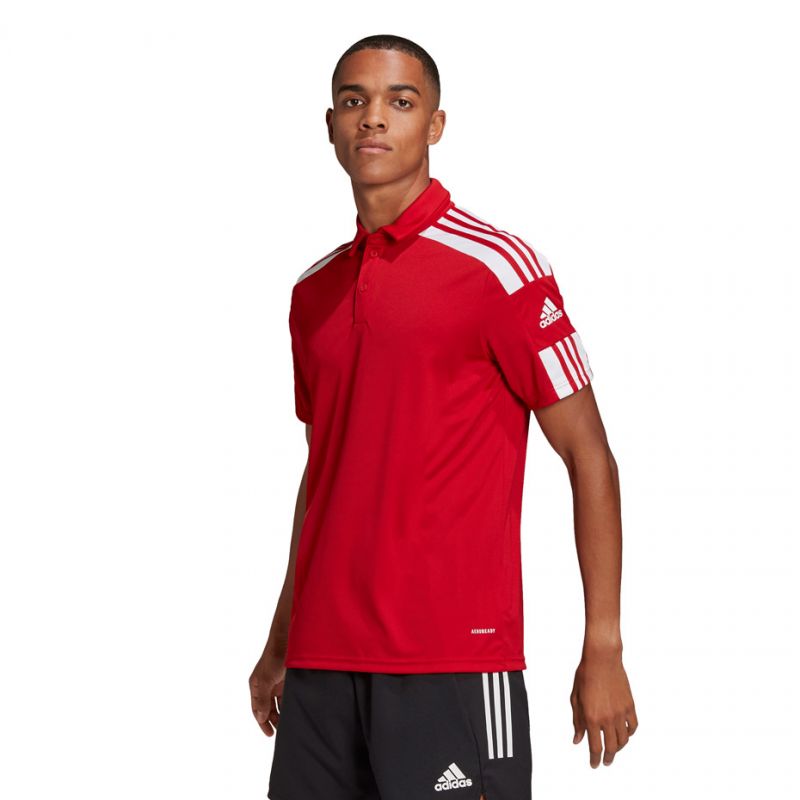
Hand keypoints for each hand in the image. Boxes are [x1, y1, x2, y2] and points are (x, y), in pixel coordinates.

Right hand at [249, 649, 286, 736]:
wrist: (288, 640)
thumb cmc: (274, 658)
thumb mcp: (266, 680)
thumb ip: (262, 699)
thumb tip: (260, 717)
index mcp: (256, 686)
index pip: (257, 709)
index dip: (262, 722)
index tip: (269, 734)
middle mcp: (264, 686)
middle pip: (267, 708)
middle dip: (272, 720)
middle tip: (281, 732)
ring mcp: (275, 683)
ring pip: (277, 704)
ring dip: (280, 714)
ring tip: (287, 725)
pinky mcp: (286, 680)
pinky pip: (285, 696)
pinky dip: (287, 705)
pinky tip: (293, 711)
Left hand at [570, 650, 637, 767]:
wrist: (602, 659)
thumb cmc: (585, 676)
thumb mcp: (575, 698)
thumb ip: (577, 721)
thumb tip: (578, 740)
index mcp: (591, 717)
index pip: (595, 747)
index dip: (595, 759)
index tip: (594, 765)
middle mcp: (607, 718)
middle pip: (611, 748)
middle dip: (608, 758)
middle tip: (606, 762)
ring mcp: (620, 713)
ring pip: (624, 740)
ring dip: (618, 748)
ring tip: (613, 749)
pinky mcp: (630, 706)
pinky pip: (633, 727)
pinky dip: (629, 734)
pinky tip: (624, 734)